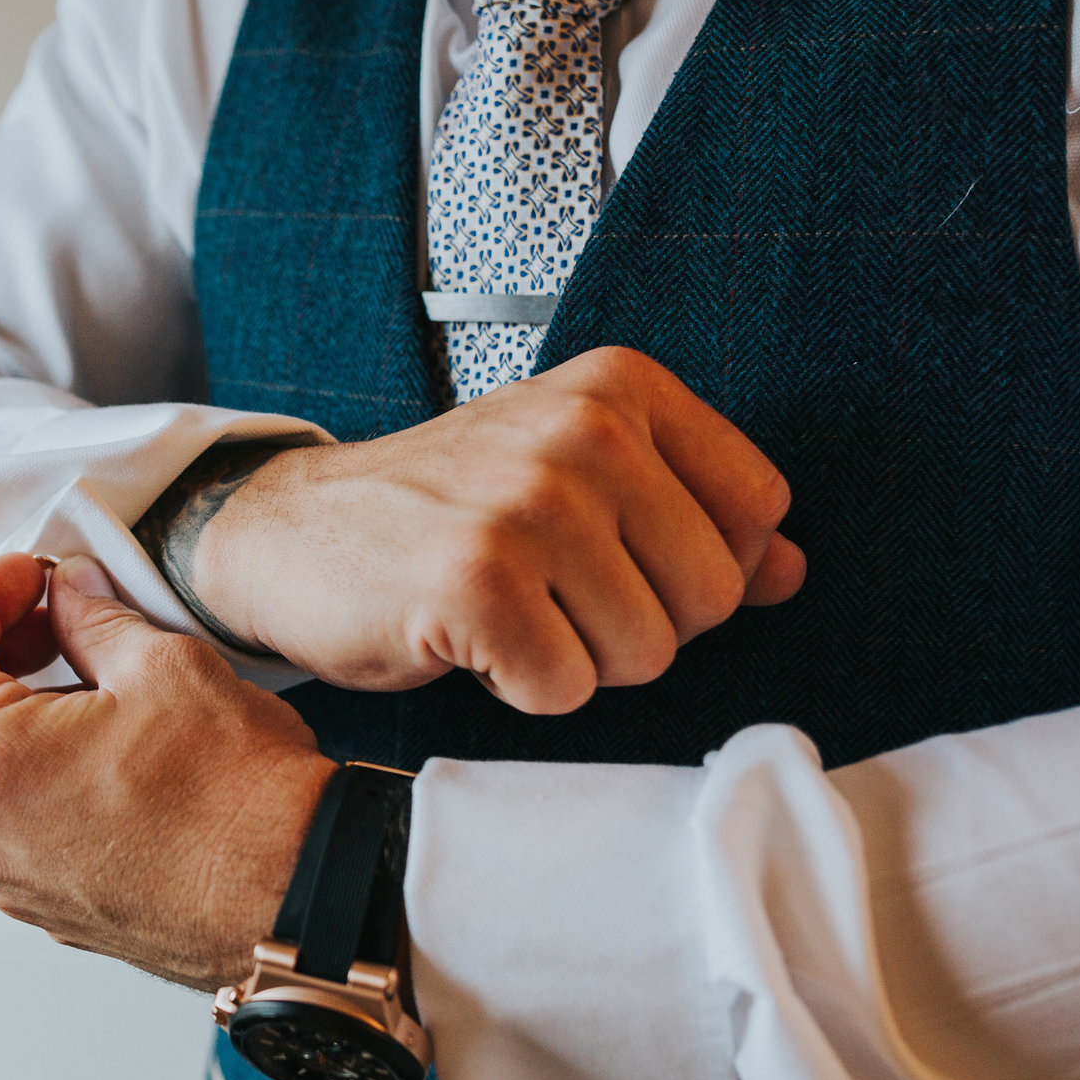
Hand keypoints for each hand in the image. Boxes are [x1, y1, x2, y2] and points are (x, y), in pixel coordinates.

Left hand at [0, 552, 333, 990]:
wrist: (299, 899)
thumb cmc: (241, 796)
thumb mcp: (163, 666)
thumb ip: (91, 618)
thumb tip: (68, 593)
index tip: (31, 575)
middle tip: (46, 616)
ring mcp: (4, 878)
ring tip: (78, 676)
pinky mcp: (42, 903)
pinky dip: (21, 767)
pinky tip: (92, 740)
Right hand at [179, 347, 806, 712]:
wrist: (288, 532)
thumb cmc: (438, 512)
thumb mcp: (570, 481)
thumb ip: (690, 517)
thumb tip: (792, 571)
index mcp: (619, 388)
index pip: (759, 511)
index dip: (696, 566)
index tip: (612, 556)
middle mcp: (582, 430)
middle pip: (710, 596)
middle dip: (637, 626)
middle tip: (546, 594)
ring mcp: (529, 504)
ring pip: (645, 655)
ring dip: (574, 662)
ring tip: (503, 612)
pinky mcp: (477, 583)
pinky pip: (564, 690)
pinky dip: (517, 689)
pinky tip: (464, 639)